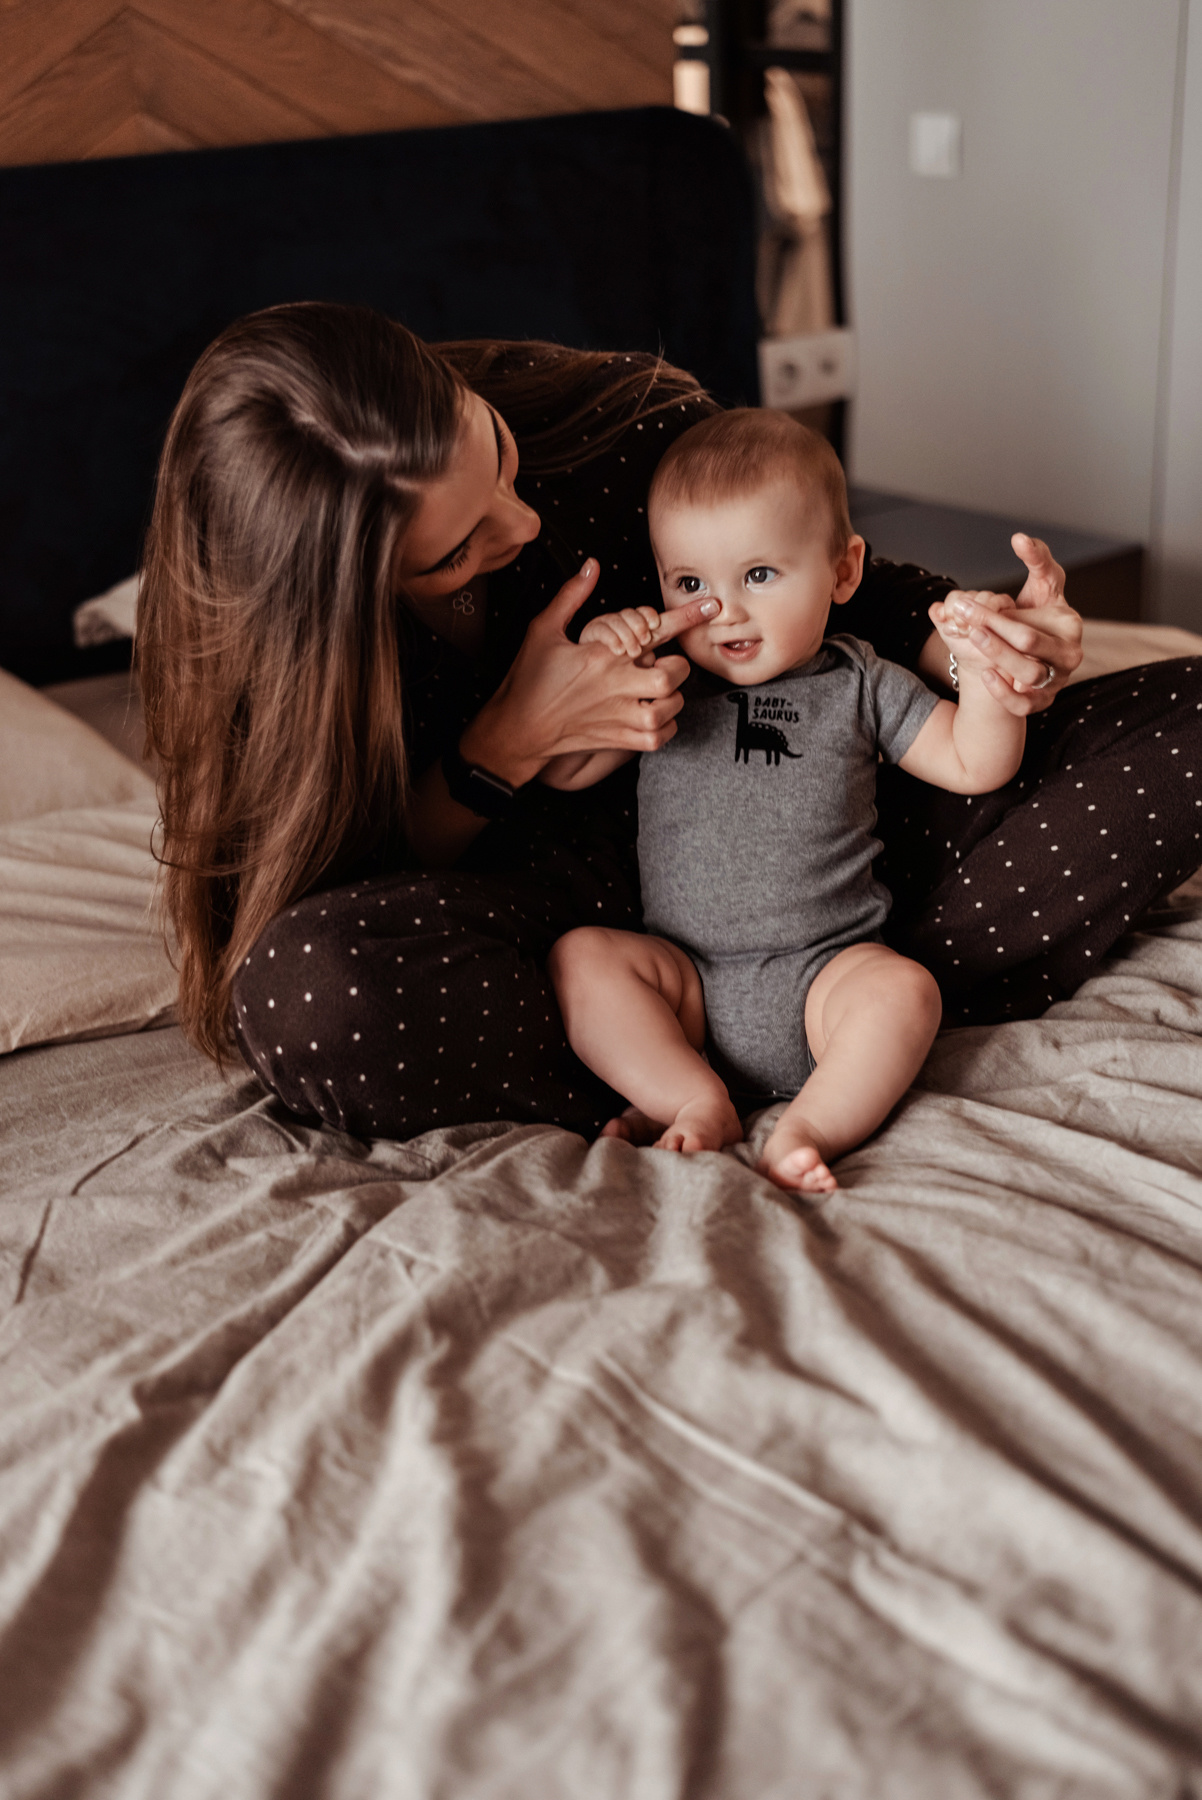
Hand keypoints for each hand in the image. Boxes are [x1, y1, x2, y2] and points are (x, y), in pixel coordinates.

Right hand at [461, 560, 716, 783]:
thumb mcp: (544, 630)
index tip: (711, 607)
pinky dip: (664, 728)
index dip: (688, 617)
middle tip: (668, 666)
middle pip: (672, 674)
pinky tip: (654, 717)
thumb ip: (572, 596)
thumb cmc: (529, 680)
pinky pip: (659, 736)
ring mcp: (619, 715)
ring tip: (661, 693)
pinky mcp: (618, 739)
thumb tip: (592, 565)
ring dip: (672, 699)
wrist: (517, 729)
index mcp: (603, 654)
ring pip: (670, 707)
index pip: (656, 630)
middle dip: (677, 668)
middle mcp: (616, 685)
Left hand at [928, 534, 1082, 715]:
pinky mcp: (1043, 702)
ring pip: (1028, 675)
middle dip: (991, 629)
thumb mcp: (1041, 584)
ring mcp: (1058, 681)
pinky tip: (984, 673)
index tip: (967, 601)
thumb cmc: (1039, 613)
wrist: (1034, 653)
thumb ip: (1037, 559)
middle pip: (1029, 645)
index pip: (1033, 622)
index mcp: (1070, 625)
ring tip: (973, 635)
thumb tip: (1019, 538)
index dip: (998, 613)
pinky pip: (1024, 706)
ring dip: (997, 656)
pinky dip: (1003, 692)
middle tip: (961, 614)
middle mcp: (1070, 655)